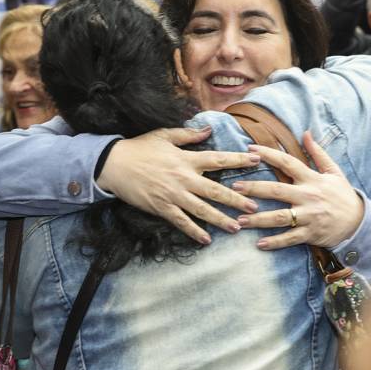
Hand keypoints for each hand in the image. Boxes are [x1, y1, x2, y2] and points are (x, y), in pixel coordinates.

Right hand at [97, 127, 259, 244]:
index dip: (238, 160)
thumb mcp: (165, 135)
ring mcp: (173, 195)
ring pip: (201, 210)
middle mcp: (183, 178)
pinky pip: (181, 222)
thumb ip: (189, 135)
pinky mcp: (161, 207)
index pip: (218, 159)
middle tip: (253, 207)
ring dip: (220, 219)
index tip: (256, 161)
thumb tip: (209, 130)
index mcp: (186, 159)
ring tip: (236, 227)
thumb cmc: (140, 147)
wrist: (113, 164)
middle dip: (236, 199)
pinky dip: (194, 231)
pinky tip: (206, 239)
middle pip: (215, 190)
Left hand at [232, 131, 364, 249]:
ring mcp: (309, 216)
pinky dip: (275, 242)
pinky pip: (290, 238)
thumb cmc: (342, 195)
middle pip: (277, 190)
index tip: (250, 150)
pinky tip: (259, 244)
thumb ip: (317, 153)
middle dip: (254, 188)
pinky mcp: (310, 234)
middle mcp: (309, 196)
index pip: (288, 162)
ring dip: (258, 219)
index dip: (269, 154)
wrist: (359, 222)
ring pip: (279, 217)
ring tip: (239, 220)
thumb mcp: (334, 172)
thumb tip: (306, 132)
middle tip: (234, 188)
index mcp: (312, 179)